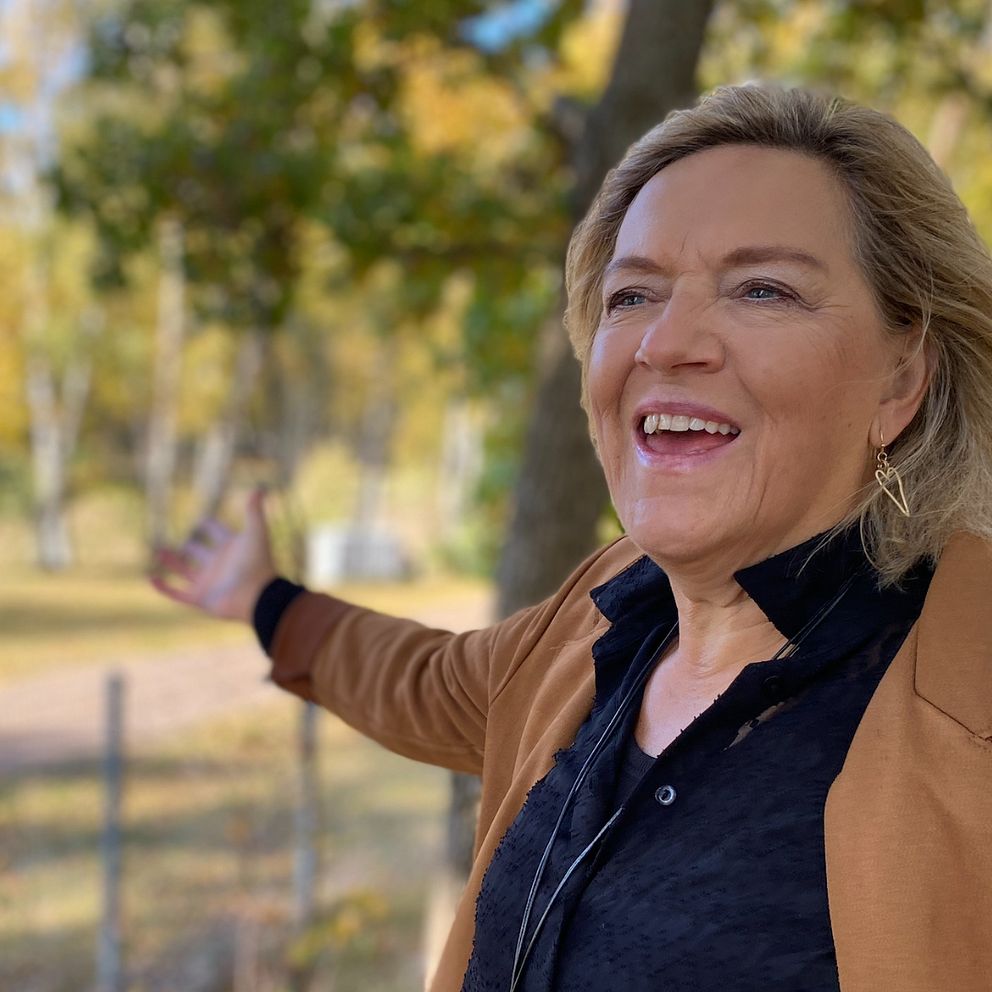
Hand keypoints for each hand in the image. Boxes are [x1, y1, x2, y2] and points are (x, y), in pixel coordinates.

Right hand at [151, 488, 278, 623]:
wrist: (257, 595)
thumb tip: (258, 489)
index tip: (203, 521)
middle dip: (191, 547)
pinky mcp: (200, 598)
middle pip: (200, 554)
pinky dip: (164, 588)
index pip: (218, 534)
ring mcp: (208, 582)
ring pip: (185, 571)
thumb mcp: (256, 532)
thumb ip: (253, 511)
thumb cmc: (257, 563)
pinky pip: (177, 593)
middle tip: (182, 541)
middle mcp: (218, 565)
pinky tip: (151, 578)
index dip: (211, 526)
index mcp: (231, 549)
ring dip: (172, 562)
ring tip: (159, 551)